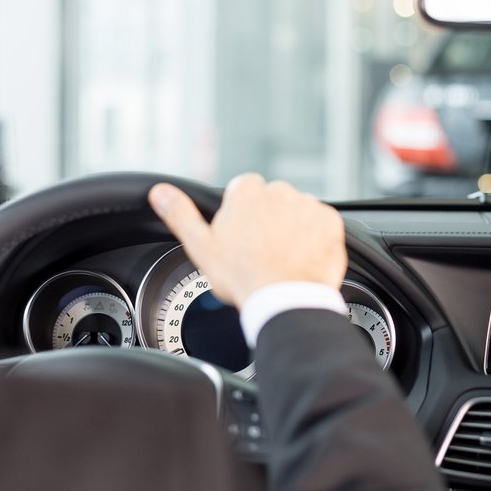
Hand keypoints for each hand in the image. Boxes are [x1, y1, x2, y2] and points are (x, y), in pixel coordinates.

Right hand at [148, 174, 347, 307]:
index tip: (244, 236)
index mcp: (247, 192)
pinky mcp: (330, 221)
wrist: (284, 300)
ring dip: (295, 229)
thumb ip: (181, 214)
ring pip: (299, 212)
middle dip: (271, 220)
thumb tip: (160, 192)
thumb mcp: (201, 246)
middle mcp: (279, 191)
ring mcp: (308, 205)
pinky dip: (317, 239)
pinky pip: (323, 225)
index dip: (244, 215)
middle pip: (274, 200)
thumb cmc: (242, 277)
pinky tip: (304, 258)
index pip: (246, 190)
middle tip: (263, 251)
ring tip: (284, 258)